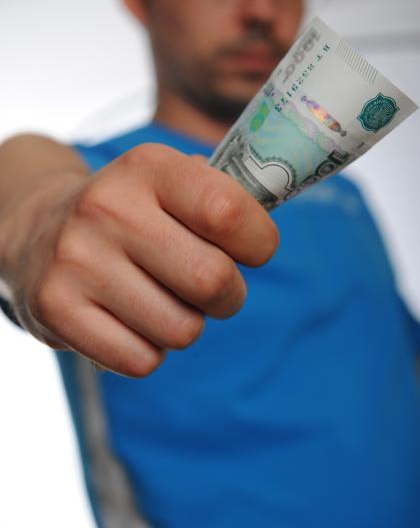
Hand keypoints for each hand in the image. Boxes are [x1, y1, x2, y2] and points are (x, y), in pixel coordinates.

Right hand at [8, 144, 278, 376]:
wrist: (41, 231)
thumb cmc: (132, 214)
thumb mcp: (169, 183)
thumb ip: (224, 197)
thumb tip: (270, 226)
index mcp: (149, 167)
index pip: (229, 212)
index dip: (258, 243)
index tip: (251, 251)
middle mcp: (107, 207)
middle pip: (212, 280)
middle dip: (228, 296)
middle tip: (212, 288)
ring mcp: (77, 259)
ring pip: (182, 331)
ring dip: (186, 324)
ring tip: (161, 300)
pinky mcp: (56, 308)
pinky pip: (142, 361)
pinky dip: (149, 350)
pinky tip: (128, 320)